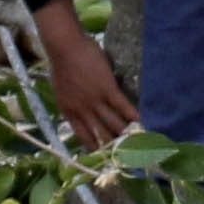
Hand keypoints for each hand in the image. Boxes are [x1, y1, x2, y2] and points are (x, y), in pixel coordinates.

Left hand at [30, 3, 140, 149]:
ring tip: (138, 141)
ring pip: (114, 124)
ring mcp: (95, 101)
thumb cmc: (62, 65)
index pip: (85, 138)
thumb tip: (85, 111)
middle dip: (115, 147)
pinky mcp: (107, 88)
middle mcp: (83, 112)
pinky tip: (141, 121)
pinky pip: (122, 106)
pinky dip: (132, 115)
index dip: (97, 149)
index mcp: (70, 113)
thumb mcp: (63, 92)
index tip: (107, 156)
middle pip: (102, 136)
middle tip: (127, 155)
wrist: (64, 47)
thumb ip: (74, 104)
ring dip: (126, 133)